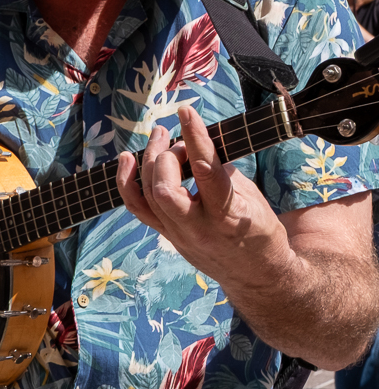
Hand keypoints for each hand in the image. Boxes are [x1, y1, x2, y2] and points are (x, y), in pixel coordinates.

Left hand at [115, 105, 289, 288]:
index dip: (196, 139)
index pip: (206, 172)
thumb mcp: (253, 199)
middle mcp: (199, 228)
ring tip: (159, 135)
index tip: (186, 112)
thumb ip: (223, 172)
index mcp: (229, 216)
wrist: (257, 276)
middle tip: (178, 136)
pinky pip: (139, 208)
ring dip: (149, 160)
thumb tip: (197, 146)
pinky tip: (126, 159)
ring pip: (149, 196)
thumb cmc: (261, 231)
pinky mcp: (167, 236)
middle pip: (165, 188)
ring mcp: (179, 234)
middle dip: (167, 154)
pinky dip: (128, 183)